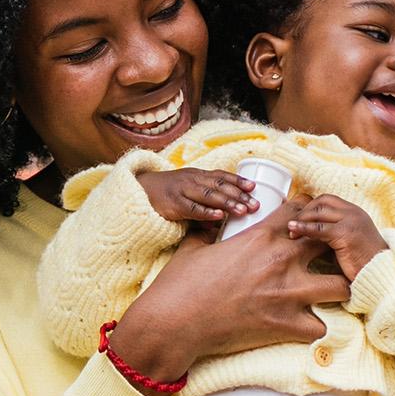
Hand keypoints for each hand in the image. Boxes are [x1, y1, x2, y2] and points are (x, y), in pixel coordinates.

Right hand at [108, 196, 351, 380]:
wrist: (174, 320)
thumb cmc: (180, 283)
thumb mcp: (195, 246)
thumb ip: (210, 233)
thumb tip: (212, 226)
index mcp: (260, 236)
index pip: (301, 211)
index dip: (306, 214)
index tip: (303, 223)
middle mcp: (281, 261)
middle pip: (329, 243)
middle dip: (330, 247)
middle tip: (323, 256)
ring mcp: (287, 294)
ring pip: (341, 286)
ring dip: (336, 287)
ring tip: (325, 292)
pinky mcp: (285, 325)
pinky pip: (321, 327)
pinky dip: (317, 326)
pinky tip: (306, 324)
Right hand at [137, 169, 258, 224]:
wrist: (140, 190)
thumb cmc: (168, 193)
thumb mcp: (188, 191)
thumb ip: (206, 203)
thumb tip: (223, 220)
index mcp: (198, 175)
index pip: (221, 176)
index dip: (238, 181)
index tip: (254, 187)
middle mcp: (192, 180)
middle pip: (219, 186)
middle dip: (238, 195)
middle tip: (255, 204)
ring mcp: (182, 190)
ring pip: (209, 195)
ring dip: (227, 202)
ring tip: (243, 210)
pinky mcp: (173, 204)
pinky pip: (192, 208)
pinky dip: (206, 212)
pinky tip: (219, 216)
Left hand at [286, 194, 388, 280]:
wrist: (383, 276)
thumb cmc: (361, 265)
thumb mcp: (345, 243)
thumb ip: (329, 234)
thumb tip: (304, 233)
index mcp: (355, 213)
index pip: (327, 199)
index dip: (309, 207)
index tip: (297, 218)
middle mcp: (354, 213)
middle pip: (321, 202)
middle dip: (303, 212)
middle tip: (290, 225)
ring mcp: (352, 221)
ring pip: (319, 211)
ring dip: (301, 219)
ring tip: (290, 232)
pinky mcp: (347, 234)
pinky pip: (319, 228)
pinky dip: (304, 228)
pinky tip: (293, 231)